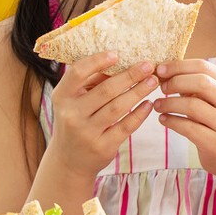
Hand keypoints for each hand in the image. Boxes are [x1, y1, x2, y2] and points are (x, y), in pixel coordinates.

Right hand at [47, 51, 159, 179]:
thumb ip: (92, 82)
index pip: (77, 72)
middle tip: (148, 65)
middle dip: (131, 75)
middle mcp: (71, 114)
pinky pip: (125, 126)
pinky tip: (149, 104)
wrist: (69, 161)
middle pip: (106, 90)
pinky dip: (139, 113)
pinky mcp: (102, 146)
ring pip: (118, 107)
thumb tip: (123, 62)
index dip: (97, 61)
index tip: (117, 54)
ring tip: (153, 81)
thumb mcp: (75, 101)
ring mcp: (86, 132)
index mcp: (62, 96)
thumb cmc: (77, 120)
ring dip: (139, 91)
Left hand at [153, 59, 215, 177]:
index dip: (178, 66)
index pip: (203, 66)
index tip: (160, 70)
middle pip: (201, 82)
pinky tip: (163, 119)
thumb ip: (194, 84)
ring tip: (157, 105)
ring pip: (193, 106)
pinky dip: (171, 121)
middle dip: (175, 82)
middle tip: (160, 88)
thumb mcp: (213, 98)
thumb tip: (165, 70)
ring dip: (169, 103)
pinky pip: (188, 128)